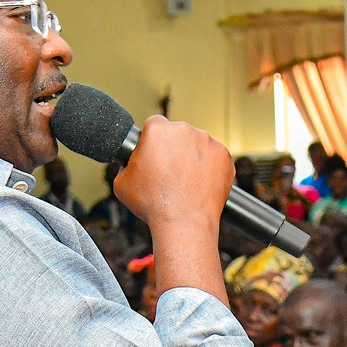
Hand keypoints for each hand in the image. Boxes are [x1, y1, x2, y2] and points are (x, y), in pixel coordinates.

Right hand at [112, 117, 232, 231]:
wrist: (184, 222)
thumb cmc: (153, 204)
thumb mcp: (122, 183)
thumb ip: (127, 164)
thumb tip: (133, 162)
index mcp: (157, 130)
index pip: (154, 125)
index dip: (153, 142)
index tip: (155, 156)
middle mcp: (184, 130)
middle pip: (178, 134)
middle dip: (174, 149)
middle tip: (171, 173)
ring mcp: (207, 141)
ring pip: (198, 145)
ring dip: (192, 157)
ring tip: (187, 182)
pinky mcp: (224, 155)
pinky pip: (215, 158)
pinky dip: (210, 168)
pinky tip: (200, 184)